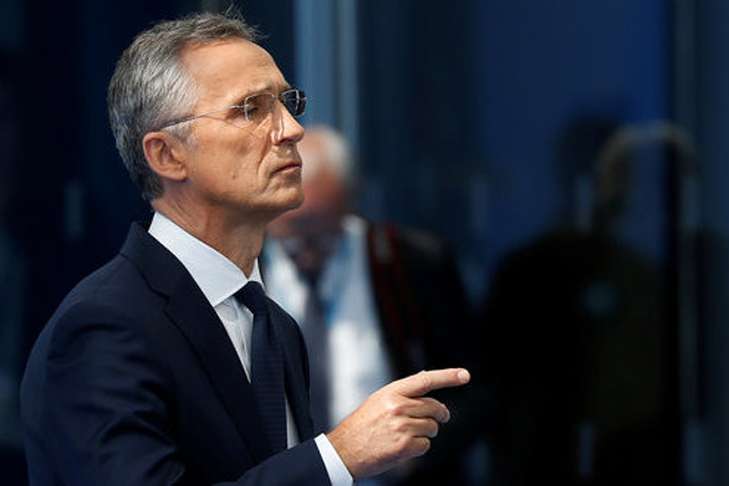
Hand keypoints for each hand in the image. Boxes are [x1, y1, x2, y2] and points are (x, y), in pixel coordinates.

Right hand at [326, 368, 469, 478]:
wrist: (343, 450)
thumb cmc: (361, 425)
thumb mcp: (378, 400)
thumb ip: (402, 393)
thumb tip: (427, 385)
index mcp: (391, 392)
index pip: (426, 380)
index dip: (448, 376)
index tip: (464, 375)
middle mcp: (398, 407)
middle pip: (434, 407)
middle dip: (440, 415)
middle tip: (440, 419)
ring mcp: (402, 426)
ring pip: (432, 427)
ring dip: (426, 433)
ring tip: (406, 435)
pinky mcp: (404, 446)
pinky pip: (425, 445)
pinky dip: (419, 447)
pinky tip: (403, 447)